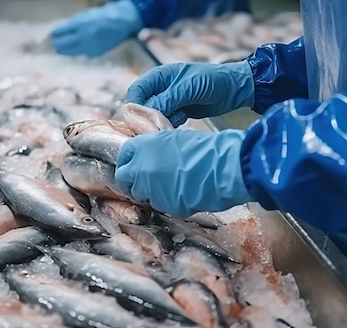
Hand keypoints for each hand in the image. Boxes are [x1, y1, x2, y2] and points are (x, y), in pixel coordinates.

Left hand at [51, 0, 142, 56]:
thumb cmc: (104, 14)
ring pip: (70, 51)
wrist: (123, 21)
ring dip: (63, 50)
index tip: (51, 35)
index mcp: (79, 23)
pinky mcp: (95, 53)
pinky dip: (76, 52)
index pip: (60, 31)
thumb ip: (73, 23)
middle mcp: (83, 36)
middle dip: (56, 44)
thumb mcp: (86, 15)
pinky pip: (81, 53)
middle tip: (53, 43)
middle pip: (62, 44)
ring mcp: (89, 46)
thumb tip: (61, 31)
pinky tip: (74, 50)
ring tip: (59, 49)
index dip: (54, 34)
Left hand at [115, 129, 251, 217]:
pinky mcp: (167, 208)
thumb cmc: (204, 148)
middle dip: (135, 180)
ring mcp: (152, 192)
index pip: (123, 157)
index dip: (130, 161)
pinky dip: (170, 200)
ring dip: (152, 191)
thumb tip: (147, 155)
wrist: (224, 167)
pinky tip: (184, 191)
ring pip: (144, 195)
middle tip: (150, 177)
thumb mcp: (173, 139)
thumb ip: (153, 147)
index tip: (136, 163)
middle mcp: (140, 171)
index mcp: (141, 148)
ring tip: (173, 183)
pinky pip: (163, 205)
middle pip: (126, 180)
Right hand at [127, 62, 254, 126]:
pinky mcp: (177, 111)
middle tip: (162, 123)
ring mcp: (169, 101)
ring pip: (154, 116)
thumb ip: (167, 100)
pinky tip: (183, 119)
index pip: (137, 91)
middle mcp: (160, 88)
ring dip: (162, 121)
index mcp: (159, 76)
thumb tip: (148, 115)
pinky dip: (171, 124)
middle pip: (142, 106)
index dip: (136, 106)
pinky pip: (166, 121)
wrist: (235, 89)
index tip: (143, 119)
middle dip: (149, 117)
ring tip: (178, 118)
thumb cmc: (212, 80)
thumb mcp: (188, 88)